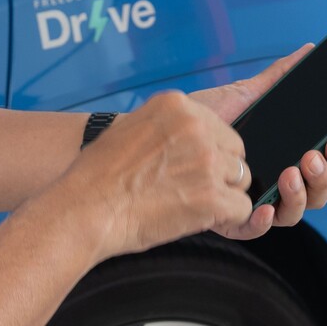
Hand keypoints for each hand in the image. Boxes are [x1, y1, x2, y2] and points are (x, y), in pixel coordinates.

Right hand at [56, 90, 256, 261]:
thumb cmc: (98, 176)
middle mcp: (196, 127)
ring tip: (190, 204)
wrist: (84, 209)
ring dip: (223, 195)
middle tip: (191, 188)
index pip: (218, 126)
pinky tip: (199, 220)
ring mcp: (206, 161)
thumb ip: (167, 126)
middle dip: (221, 172)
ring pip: (241, 179)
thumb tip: (188, 136)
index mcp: (176, 105)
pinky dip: (227, 219)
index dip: (209, 151)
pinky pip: (242, 209)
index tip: (189, 166)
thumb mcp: (131, 128)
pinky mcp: (211, 196)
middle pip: (235, 151)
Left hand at [194, 47, 326, 242]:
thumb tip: (307, 50)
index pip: (322, 159)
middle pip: (316, 190)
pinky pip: (253, 230)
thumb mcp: (243, 94)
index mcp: (284, 154)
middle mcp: (273, 181)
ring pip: (292, 214)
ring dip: (300, 196)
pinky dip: (262, 221)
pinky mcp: (228, 219)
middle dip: (323, 176)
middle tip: (313, 157)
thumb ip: (278, 77)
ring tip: (291, 174)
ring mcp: (253, 201)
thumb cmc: (202, 118)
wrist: (160, 134)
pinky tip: (263, 207)